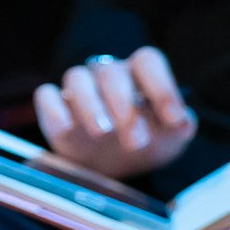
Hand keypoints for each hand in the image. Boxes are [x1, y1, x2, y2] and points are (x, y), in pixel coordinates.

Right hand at [33, 47, 195, 179]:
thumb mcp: (170, 139)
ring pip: (76, 78)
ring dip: (90, 104)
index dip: (162, 87)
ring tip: (102, 131)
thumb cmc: (145, 143)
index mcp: (139, 75)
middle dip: (125, 107)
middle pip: (111, 73)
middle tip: (135, 141)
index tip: (173, 120)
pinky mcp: (53, 107)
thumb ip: (180, 126)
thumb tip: (182, 122)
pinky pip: (46, 96)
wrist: (114, 168)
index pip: (148, 61)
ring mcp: (78, 89)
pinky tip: (67, 127)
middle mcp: (107, 75)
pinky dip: (55, 109)